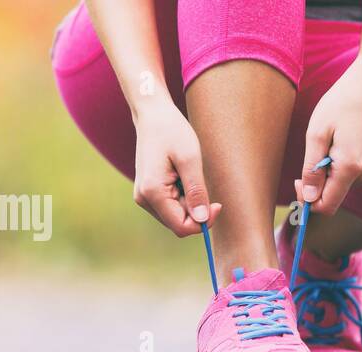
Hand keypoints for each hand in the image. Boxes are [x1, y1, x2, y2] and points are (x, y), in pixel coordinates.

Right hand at [132, 104, 219, 236]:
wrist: (152, 115)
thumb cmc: (172, 131)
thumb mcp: (190, 158)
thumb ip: (196, 191)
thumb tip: (202, 220)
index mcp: (152, 192)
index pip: (181, 227)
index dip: (203, 221)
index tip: (218, 203)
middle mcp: (144, 199)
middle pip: (178, 223)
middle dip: (196, 210)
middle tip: (203, 182)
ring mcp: (143, 196)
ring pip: (175, 216)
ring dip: (189, 202)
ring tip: (188, 175)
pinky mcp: (147, 192)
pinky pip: (170, 206)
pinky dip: (182, 196)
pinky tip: (181, 176)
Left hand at [296, 60, 361, 213]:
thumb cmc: (340, 104)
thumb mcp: (316, 134)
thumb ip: (312, 169)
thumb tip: (308, 198)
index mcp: (351, 166)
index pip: (327, 205)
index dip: (308, 201)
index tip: (297, 182)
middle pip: (333, 196)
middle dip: (317, 184)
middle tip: (312, 155)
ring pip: (341, 187)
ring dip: (329, 173)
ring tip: (330, 144)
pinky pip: (351, 178)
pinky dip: (340, 168)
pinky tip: (341, 145)